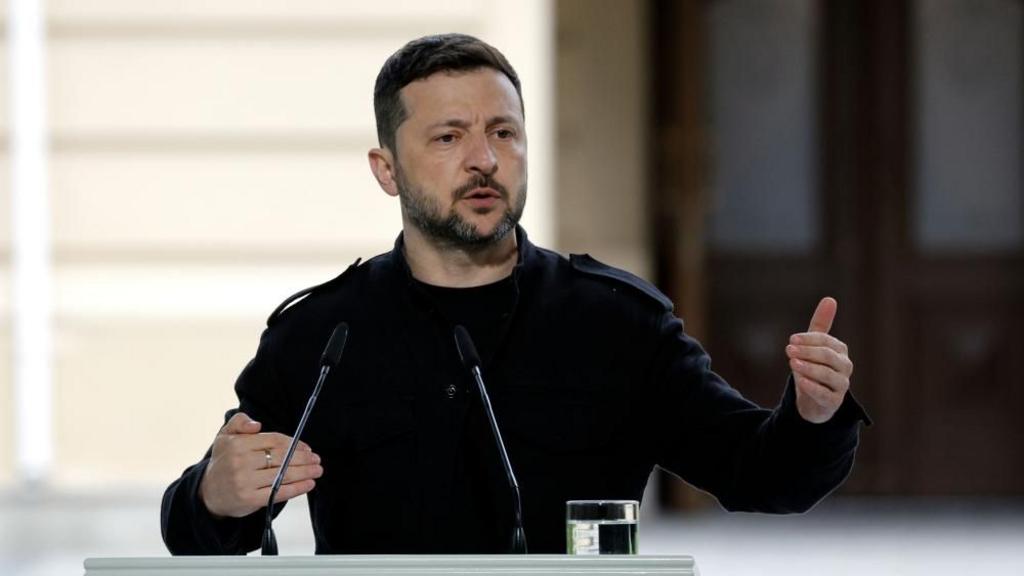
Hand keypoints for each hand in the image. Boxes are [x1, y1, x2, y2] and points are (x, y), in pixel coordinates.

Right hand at [198, 412, 322, 517]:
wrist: (208, 493)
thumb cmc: (223, 462)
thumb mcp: (225, 436)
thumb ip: (239, 422)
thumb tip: (257, 425)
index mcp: (237, 444)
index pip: (274, 441)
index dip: (294, 444)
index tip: (306, 447)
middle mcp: (240, 463)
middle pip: (281, 458)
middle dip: (303, 458)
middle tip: (316, 458)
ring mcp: (245, 482)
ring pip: (282, 475)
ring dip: (305, 472)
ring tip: (317, 470)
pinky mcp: (250, 499)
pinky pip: (278, 492)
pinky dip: (297, 488)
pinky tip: (308, 484)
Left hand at [785, 297, 853, 423]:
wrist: (814, 400)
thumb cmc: (814, 368)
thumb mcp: (814, 346)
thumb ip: (821, 324)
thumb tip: (830, 299)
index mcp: (840, 351)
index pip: (826, 341)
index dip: (808, 339)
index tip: (791, 339)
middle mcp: (844, 367)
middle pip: (828, 356)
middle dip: (807, 352)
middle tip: (788, 349)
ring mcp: (841, 385)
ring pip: (828, 375)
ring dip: (809, 368)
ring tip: (792, 364)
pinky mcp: (834, 402)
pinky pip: (825, 394)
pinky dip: (813, 387)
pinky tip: (801, 382)